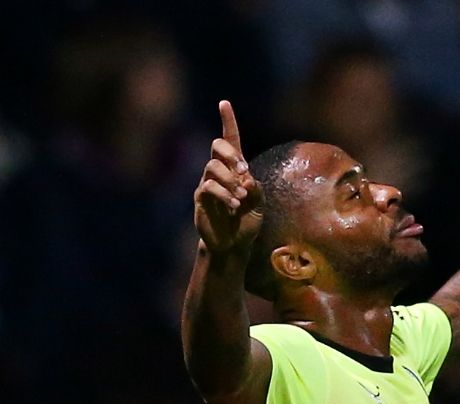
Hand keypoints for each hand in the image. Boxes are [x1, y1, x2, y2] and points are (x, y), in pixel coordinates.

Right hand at [194, 100, 262, 253]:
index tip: (224, 103)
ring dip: (230, 180)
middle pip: (218, 146)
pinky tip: (234, 206)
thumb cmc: (246, 222)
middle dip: (231, 154)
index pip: (230, 140)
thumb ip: (256, 189)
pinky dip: (225, 195)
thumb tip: (246, 178)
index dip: (228, 121)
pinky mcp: (201, 198)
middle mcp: (219, 172)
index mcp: (235, 169)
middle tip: (244, 171)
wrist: (233, 245)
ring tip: (241, 198)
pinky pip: (209, 187)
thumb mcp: (259, 205)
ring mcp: (207, 183)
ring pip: (213, 166)